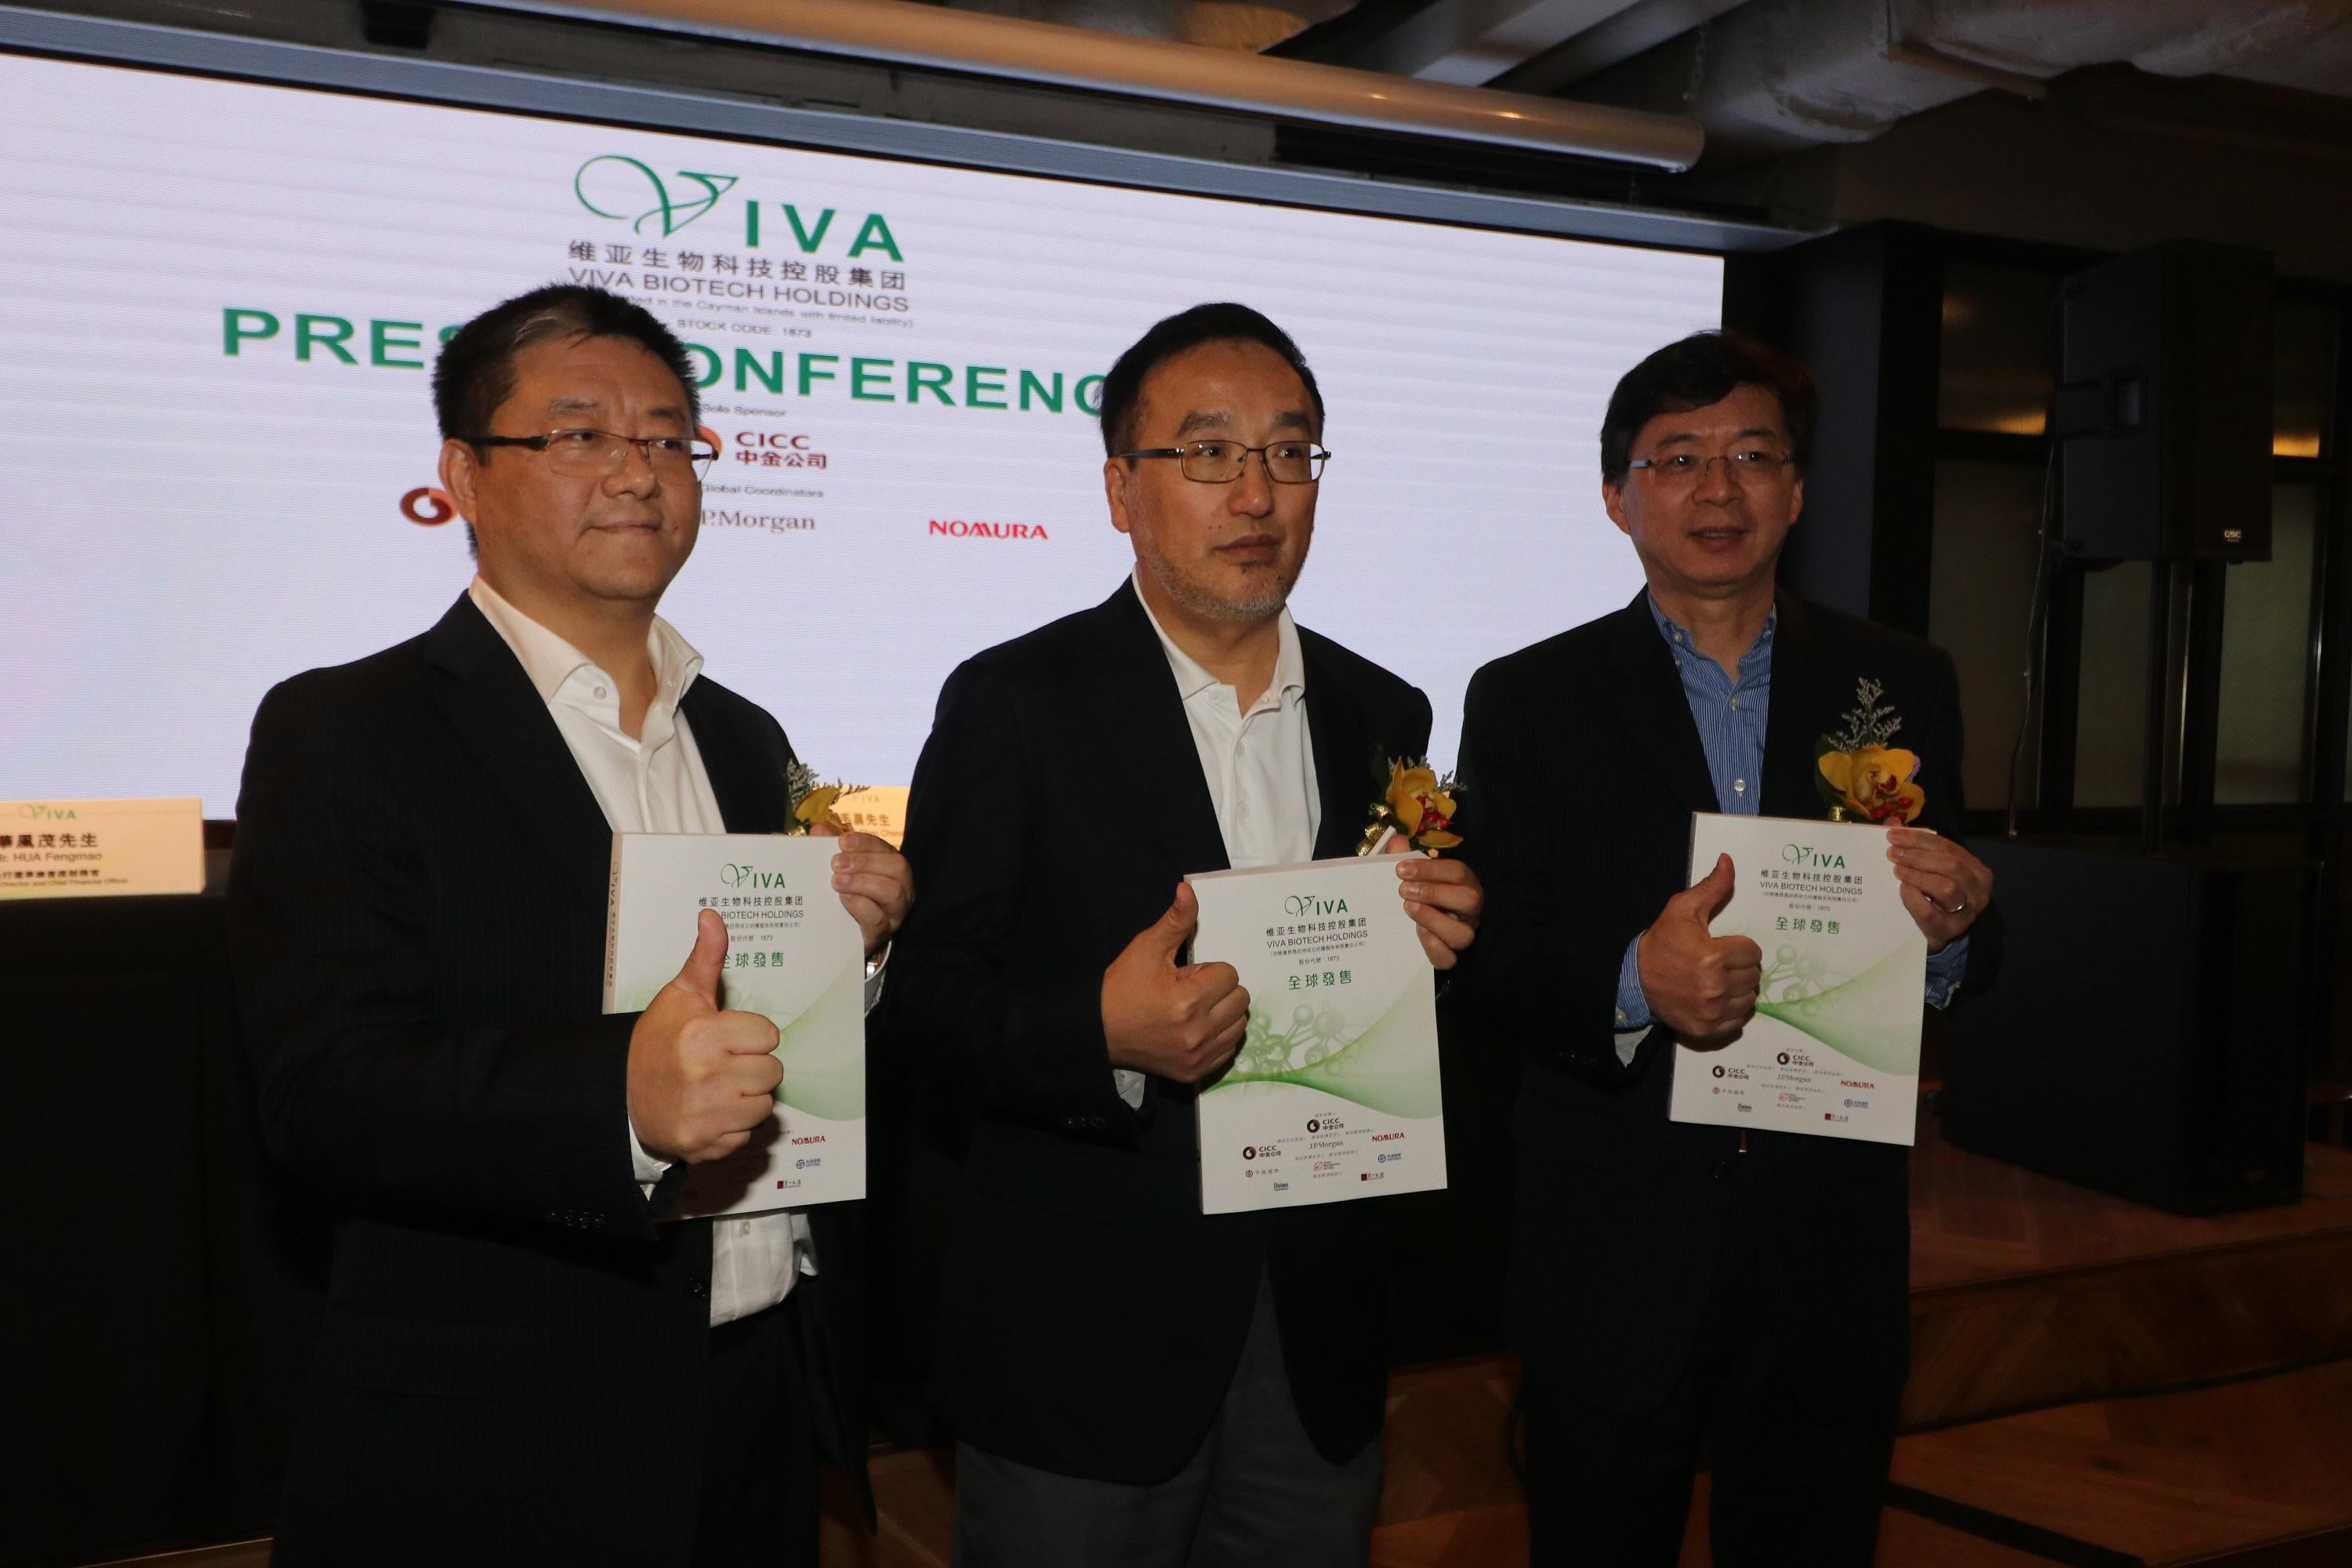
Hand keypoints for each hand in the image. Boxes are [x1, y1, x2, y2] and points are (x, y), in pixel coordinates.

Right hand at [625, 909, 783, 1163]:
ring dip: (747, 1098)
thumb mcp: (679, 996)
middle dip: (753, 1067)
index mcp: (703, 1034)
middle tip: (724, 1063)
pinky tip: (711, 1111)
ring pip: (764, 1105)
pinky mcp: (703, 1143)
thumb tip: (712, 916)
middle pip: (773, 1071)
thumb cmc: (658, 1042)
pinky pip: (746, 1134)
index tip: (728, 1037)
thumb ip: (705, 959)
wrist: (621, 1095)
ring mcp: (705, 1112)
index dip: (752, 1035)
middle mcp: (706, 1075)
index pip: (769, 1035)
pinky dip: (732, 1126)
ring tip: (719, 1087)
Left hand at [810, 824, 911, 956]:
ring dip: (862, 882)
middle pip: (898, 868)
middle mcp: (901, 889)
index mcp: (892, 869)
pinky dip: (859, 905)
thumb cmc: (846, 897)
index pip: (887, 849)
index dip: (866, 843)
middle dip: (866, 861)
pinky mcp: (881, 934)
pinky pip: (877, 919)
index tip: (843, 841)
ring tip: (837, 881)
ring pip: (892, 892)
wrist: (843, 939)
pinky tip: (843, 899)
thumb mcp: (841, 871)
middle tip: (836, 863)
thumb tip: (819, 829)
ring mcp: (894, 913)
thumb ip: (831, 849)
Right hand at [1101, 883, 1250, 1084]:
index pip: (1230, 975)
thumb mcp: (1146, 948)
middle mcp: (1197, 1032)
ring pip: (1239, 1025)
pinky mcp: (1195, 1072)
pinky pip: (1229, 1050)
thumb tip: (1188, 889)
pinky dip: (1219, 1037)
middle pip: (1241, 1000)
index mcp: (1188, 1000)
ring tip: (1195, 1009)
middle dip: (1220, 990)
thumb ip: (1175, 920)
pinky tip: (1196, 1029)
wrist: (1099, 1030)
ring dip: (1223, 1013)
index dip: (1210, 970)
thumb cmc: (1123, 986)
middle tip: (1191, 991)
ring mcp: (1198, 1056)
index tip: (1186, 975)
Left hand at [1383, 837, 1482, 968]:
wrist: (1419, 928)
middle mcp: (1469, 909)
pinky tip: (1417, 933)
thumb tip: (1396, 840)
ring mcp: (1462, 934)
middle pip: (1469, 900)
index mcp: (1463, 883)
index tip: (1400, 869)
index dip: (1430, 869)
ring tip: (1408, 908)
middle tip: (1403, 890)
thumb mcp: (1413, 874)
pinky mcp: (1451, 956)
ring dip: (1433, 920)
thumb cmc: (1419, 893)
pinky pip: (1449, 959)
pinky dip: (1434, 948)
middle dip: (1435, 892)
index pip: (1457, 872)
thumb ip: (1404, 857)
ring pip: (1462, 933)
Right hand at [1636, 853, 1762, 1042]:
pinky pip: (1738, 1022)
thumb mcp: (1682, 909)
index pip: (1753, 953)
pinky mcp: (1706, 1028)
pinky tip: (1717, 999)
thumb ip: (1712, 887)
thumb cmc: (1661, 942)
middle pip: (1754, 977)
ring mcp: (1711, 1011)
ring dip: (1740, 989)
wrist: (1635, 978)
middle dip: (1741, 967)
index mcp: (1712, 956)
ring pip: (1749, 999)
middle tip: (1722, 963)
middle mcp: (1714, 987)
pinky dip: (1732, 1011)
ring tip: (1720, 980)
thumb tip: (1728, 860)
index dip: (1741, 947)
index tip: (1725, 946)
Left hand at [1887, 827, 1991, 951]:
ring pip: (1946, 888)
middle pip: (1951, 865)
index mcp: (1975, 870)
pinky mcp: (1949, 930)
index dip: (1920, 838)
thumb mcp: (1931, 869)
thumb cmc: (1935, 895)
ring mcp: (1967, 912)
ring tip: (1897, 871)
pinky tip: (1903, 890)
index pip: (1948, 847)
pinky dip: (1914, 899)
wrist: (1938, 933)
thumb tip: (1892, 822)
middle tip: (1893, 854)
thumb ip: (1915, 846)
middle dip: (1918, 856)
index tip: (1893, 835)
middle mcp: (1978, 890)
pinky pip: (1930, 912)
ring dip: (1918, 876)